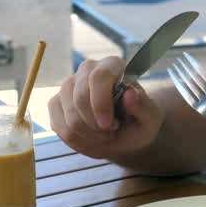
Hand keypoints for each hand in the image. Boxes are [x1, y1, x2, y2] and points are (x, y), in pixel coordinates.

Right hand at [48, 56, 163, 161]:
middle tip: (111, 133)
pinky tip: (90, 139)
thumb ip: (143, 106)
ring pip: (68, 115)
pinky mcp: (56, 103)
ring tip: (104, 137)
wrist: (124, 131)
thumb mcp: (149, 118)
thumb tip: (130, 94)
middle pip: (79, 97)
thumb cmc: (138, 121)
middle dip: (95, 125)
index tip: (109, 125)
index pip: (99, 77)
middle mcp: (87, 69)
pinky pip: (58, 126)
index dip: (100, 103)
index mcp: (112, 65)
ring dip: (87, 135)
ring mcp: (68, 85)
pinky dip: (75, 140)